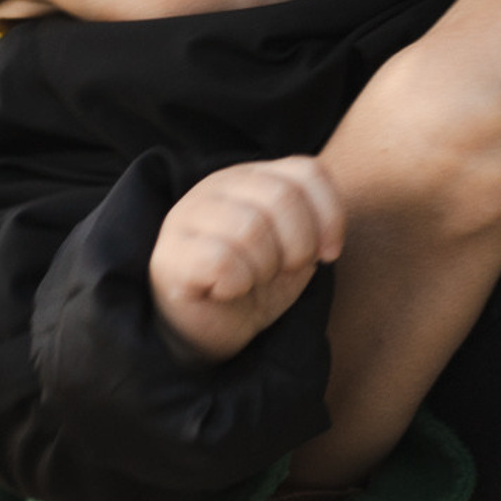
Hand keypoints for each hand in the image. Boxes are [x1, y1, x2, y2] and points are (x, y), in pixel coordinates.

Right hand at [148, 157, 342, 362]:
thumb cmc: (252, 284)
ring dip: (265, 267)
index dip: (330, 215)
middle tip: (285, 271)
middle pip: (282, 196)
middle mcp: (217, 187)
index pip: (307, 171)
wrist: (207, 329)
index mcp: (251, 177)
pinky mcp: (170, 256)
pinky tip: (228, 290)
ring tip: (253, 280)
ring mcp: (187, 217)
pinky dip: (237, 283)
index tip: (328, 254)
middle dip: (299, 246)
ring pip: (250, 228)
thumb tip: (326, 237)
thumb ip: (314, 227)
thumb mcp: (294, 251)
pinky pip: (220, 261)